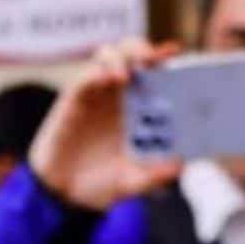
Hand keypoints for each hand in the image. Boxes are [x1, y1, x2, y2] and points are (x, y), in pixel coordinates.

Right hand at [28, 38, 184, 209]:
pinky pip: (86, 77)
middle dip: (144, 50)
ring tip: (126, 76)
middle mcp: (120, 95)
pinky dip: (97, 72)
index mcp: (141, 108)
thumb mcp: (133, 182)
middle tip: (153, 59)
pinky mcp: (74, 99)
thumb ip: (156, 174)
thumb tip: (180, 164)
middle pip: (133, 54)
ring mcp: (97, 94)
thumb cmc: (101, 184)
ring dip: (120, 57)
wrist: (64, 194)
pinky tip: (107, 79)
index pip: (156, 73)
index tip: (176, 51)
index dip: (166, 59)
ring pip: (109, 55)